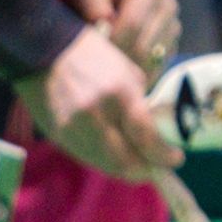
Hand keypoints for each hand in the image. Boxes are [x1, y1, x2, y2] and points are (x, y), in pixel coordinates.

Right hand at [35, 26, 179, 181]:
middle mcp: (97, 117)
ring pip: (106, 164)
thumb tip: (148, 133)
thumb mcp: (126, 72)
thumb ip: (137, 105)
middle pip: (125, 160)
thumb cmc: (93, 56)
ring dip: (126, 169)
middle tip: (159, 169)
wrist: (45, 51)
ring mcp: (75, 130)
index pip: (145, 137)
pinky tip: (115, 157)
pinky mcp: (60, 137)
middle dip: (146, 169)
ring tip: (140, 167)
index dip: (163, 155)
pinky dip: (106, 161)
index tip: (176, 159)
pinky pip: (89, 158)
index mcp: (120, 94)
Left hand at [79, 0, 178, 74]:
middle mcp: (167, 6)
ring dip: (127, 73)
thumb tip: (107, 23)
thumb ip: (95, 5)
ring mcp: (173, 26)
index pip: (132, 24)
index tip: (91, 54)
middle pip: (144, 47)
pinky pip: (156, 70)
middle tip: (95, 71)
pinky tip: (118, 77)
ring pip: (151, 62)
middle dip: (117, 61)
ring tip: (105, 75)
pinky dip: (137, 78)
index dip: (111, 43)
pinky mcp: (172, 44)